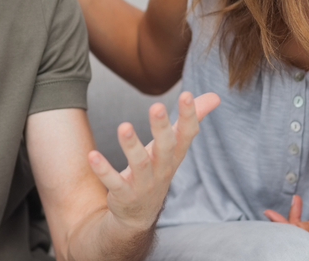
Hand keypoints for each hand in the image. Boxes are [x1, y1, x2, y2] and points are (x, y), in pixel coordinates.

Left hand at [87, 91, 220, 230]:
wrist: (138, 214)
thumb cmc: (156, 169)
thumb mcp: (173, 146)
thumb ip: (192, 120)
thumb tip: (216, 97)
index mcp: (174, 155)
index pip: (186, 135)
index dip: (188, 116)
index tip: (187, 95)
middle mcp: (162, 169)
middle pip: (165, 148)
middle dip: (161, 128)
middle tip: (156, 107)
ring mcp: (143, 184)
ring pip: (139, 164)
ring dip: (131, 146)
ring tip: (123, 126)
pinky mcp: (123, 194)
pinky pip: (114, 182)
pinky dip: (104, 170)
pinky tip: (93, 156)